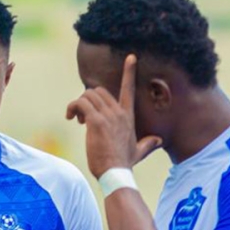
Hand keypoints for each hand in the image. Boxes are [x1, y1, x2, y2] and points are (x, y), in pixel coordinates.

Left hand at [66, 54, 162, 178]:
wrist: (115, 172)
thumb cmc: (124, 163)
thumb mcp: (139, 151)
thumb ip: (148, 143)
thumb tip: (159, 140)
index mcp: (128, 116)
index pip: (129, 88)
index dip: (130, 71)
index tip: (131, 57)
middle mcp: (118, 112)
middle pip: (98, 91)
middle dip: (87, 100)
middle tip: (82, 117)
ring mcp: (107, 116)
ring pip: (88, 95)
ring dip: (78, 104)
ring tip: (76, 119)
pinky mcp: (95, 122)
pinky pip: (80, 103)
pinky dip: (72, 107)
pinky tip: (71, 118)